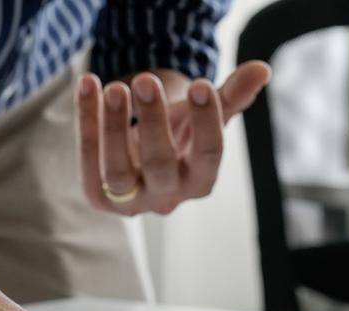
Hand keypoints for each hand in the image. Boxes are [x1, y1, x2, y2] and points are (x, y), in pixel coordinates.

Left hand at [77, 62, 271, 215]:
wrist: (141, 158)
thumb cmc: (181, 134)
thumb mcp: (204, 116)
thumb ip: (232, 95)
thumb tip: (262, 69)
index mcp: (200, 182)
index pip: (208, 156)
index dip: (206, 122)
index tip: (202, 84)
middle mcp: (166, 198)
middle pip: (160, 165)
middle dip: (153, 122)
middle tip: (148, 80)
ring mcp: (129, 202)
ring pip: (117, 171)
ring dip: (114, 127)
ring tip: (115, 87)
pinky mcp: (97, 196)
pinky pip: (87, 159)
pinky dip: (86, 122)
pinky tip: (88, 83)